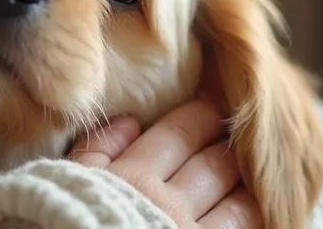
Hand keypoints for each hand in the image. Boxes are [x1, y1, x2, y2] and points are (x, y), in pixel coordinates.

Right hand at [68, 100, 261, 228]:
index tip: (210, 106)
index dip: (199, 117)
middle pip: (212, 163)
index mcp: (131, 179)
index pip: (177, 135)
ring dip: (246, 182)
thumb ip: (96, 150)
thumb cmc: (66, 221)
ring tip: (249, 171)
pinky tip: (256, 208)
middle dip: (227, 144)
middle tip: (235, 133)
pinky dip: (250, 217)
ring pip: (237, 200)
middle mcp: (166, 204)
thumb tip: (130, 120)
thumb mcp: (68, 186)